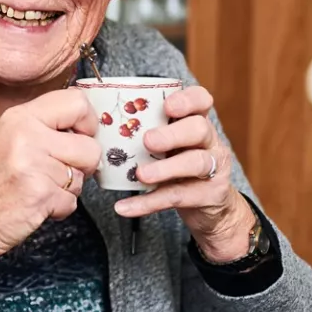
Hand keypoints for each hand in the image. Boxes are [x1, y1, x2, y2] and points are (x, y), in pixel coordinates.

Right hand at [0, 89, 100, 285]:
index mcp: (19, 118)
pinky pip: (73, 200)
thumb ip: (43, 127)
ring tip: (42, 188)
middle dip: (84, 164)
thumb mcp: (8, 138)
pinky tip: (38, 204)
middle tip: (63, 171)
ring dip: (68, 187)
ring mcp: (33, 166)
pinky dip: (60, 207)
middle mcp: (26, 137)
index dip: (88, 123)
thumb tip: (86, 128)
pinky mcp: (40, 195)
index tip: (81, 137)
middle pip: (89, 145)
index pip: (76, 102)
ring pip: (82, 175)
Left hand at [115, 84, 254, 262]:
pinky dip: (149, 202)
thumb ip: (147, 135)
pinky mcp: (210, 196)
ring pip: (195, 163)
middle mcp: (210, 142)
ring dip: (165, 168)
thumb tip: (97, 130)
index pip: (201, 100)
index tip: (167, 106)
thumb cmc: (180, 170)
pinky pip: (178, 197)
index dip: (187, 100)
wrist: (212, 211)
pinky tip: (125, 207)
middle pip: (199, 129)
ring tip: (140, 174)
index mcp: (197, 122)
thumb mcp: (170, 148)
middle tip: (148, 141)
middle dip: (172, 134)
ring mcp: (214, 169)